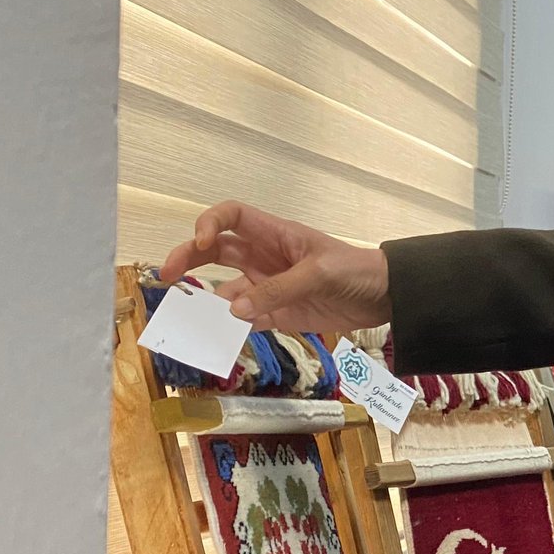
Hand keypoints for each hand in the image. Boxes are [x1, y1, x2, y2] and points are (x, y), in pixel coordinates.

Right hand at [158, 201, 391, 333]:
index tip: (200, 242)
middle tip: (167, 275)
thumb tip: (234, 309)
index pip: (232, 217)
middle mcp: (264, 258)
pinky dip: (229, 327)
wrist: (386, 297)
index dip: (210, 223)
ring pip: (225, 291)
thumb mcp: (320, 273)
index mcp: (274, 235)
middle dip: (188, 258)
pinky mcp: (277, 314)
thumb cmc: (356, 270)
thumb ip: (278, 290)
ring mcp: (268, 287)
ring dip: (206, 301)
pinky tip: (216, 337)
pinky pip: (245, 319)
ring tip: (187, 318)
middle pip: (215, 252)